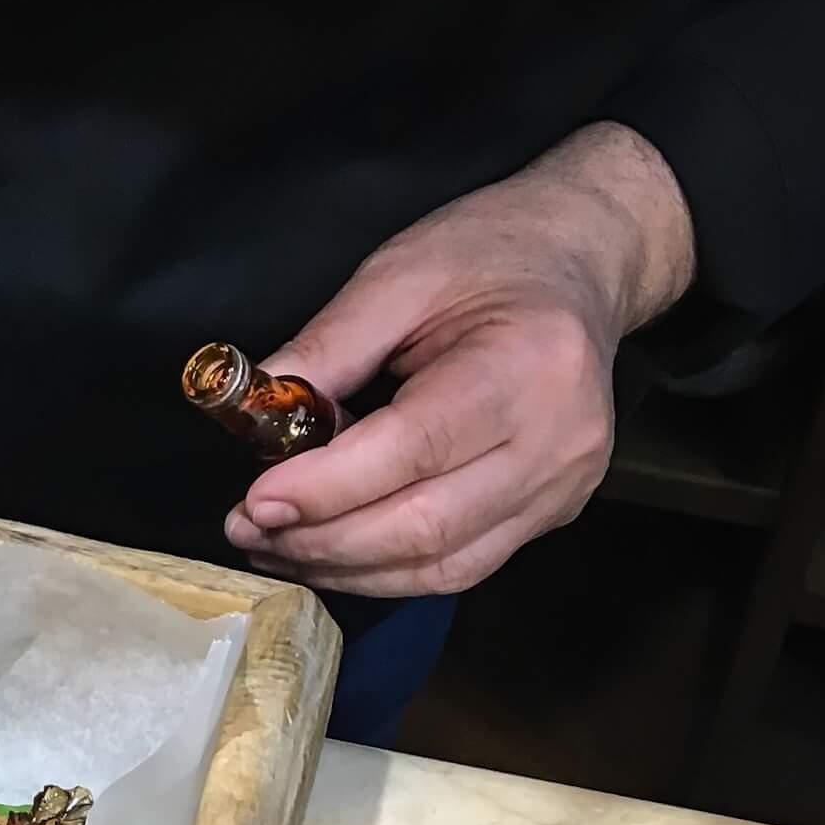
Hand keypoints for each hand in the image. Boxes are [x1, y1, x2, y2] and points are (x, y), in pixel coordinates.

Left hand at [224, 124, 694, 597]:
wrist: (578, 262)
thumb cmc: (488, 254)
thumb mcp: (396, 275)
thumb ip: (327, 348)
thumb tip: (256, 415)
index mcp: (527, 365)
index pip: (415, 449)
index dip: (327, 487)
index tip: (255, 499)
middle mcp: (559, 441)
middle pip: (428, 526)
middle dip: (323, 539)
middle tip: (246, 528)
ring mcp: (563, 486)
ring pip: (442, 565)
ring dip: (345, 566)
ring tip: (274, 546)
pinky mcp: (552, 513)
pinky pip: (461, 565)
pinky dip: (385, 570)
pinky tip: (329, 551)